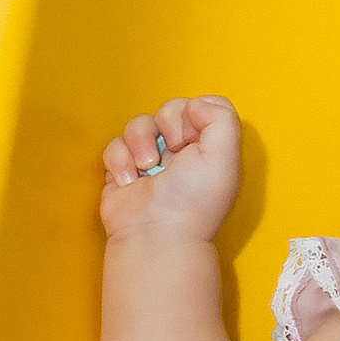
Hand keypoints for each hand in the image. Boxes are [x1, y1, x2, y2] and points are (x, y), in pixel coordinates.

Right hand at [99, 96, 241, 244]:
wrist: (155, 235)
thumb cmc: (192, 202)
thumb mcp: (224, 156)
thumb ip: (221, 117)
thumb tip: (194, 105)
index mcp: (209, 149)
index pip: (202, 107)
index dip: (195, 113)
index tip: (193, 138)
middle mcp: (181, 153)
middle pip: (170, 109)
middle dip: (167, 124)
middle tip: (173, 152)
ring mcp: (150, 160)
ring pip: (139, 123)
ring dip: (140, 141)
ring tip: (147, 168)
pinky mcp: (123, 170)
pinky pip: (115, 145)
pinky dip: (120, 161)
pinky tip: (129, 182)